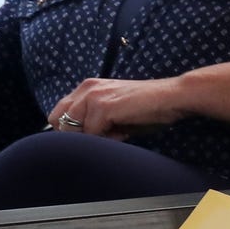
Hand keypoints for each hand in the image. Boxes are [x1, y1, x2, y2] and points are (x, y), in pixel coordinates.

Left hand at [47, 76, 185, 137]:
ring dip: (91, 138)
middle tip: (101, 137)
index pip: (60, 114)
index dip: (73, 130)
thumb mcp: (115, 112)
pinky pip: (91, 135)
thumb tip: (83, 141)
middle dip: (75, 135)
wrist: (172, 97)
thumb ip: (95, 121)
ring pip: (72, 130)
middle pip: (58, 122)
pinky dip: (105, 140)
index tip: (95, 135)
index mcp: (87, 87)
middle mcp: (86, 89)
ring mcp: (93, 97)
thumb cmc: (149, 107)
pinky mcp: (102, 108)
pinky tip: (123, 134)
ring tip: (115, 135)